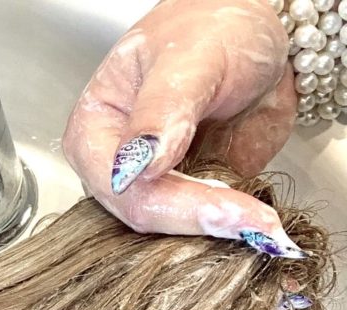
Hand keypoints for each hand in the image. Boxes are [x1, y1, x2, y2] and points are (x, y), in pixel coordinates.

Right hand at [63, 0, 300, 255]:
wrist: (258, 30)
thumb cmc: (210, 27)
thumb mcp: (187, 57)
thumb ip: (162, 110)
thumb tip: (139, 166)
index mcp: (93, 133)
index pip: (121, 188)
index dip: (171, 204)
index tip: (224, 209)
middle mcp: (115, 169)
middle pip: (145, 216)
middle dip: (199, 223)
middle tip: (255, 225)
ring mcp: (152, 187)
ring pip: (169, 234)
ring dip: (214, 235)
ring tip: (261, 227)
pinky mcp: (188, 200)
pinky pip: (200, 231)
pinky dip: (229, 232)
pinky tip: (257, 225)